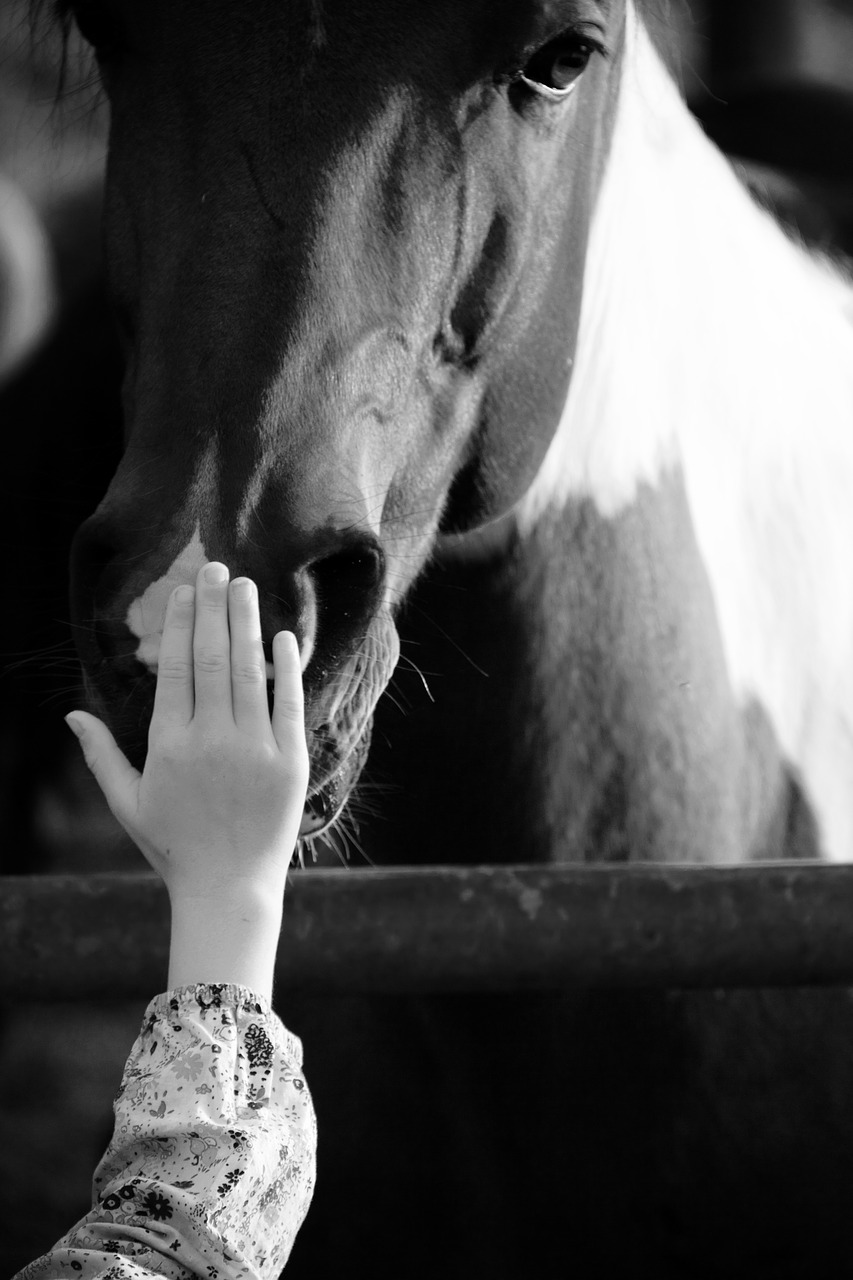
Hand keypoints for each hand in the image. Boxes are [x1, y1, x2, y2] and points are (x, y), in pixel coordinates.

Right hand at [66, 562, 309, 994]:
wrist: (229, 890)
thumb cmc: (174, 846)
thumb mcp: (128, 803)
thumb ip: (101, 755)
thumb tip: (71, 713)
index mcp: (169, 746)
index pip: (174, 669)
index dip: (179, 625)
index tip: (183, 591)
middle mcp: (212, 740)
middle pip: (211, 658)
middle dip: (212, 608)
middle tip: (217, 567)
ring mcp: (254, 749)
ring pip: (248, 672)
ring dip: (246, 624)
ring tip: (246, 586)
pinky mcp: (289, 762)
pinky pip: (289, 704)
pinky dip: (285, 668)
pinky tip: (283, 637)